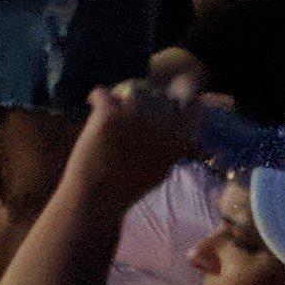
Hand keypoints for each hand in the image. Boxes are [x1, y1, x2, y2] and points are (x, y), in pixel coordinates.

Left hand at [71, 80, 200, 203]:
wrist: (99, 197)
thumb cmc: (128, 185)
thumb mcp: (163, 165)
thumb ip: (173, 142)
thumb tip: (176, 120)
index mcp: (180, 137)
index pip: (193, 101)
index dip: (180, 94)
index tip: (165, 98)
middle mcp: (163, 123)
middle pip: (158, 92)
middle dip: (144, 97)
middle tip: (126, 107)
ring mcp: (137, 116)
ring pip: (132, 87)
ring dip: (120, 94)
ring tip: (109, 106)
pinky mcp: (110, 115)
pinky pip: (103, 92)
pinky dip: (96, 96)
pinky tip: (92, 103)